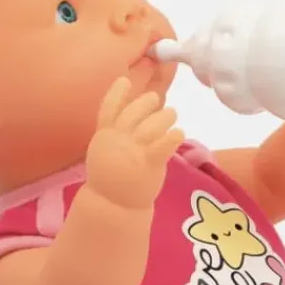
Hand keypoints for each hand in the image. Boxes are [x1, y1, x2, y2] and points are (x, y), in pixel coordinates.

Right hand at [85, 76, 183, 209]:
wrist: (113, 204)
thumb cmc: (112, 173)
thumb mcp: (105, 148)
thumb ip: (116, 130)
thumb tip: (136, 110)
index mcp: (105, 135)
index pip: (109, 108)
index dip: (117, 92)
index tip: (125, 80)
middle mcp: (117, 140)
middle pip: (133, 113)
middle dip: (146, 102)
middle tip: (156, 99)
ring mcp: (132, 151)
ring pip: (151, 126)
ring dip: (165, 116)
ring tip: (172, 114)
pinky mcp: (148, 163)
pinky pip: (163, 145)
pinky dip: (173, 136)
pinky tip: (179, 132)